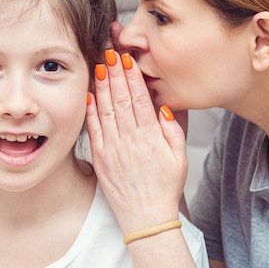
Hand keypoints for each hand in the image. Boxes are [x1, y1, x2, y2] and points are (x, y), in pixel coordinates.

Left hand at [85, 50, 187, 233]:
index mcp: (150, 137)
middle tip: (109, 50)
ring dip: (102, 85)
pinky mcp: (100, 157)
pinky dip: (90, 110)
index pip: (140, 99)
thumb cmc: (165, 187)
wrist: (145, 218)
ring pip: (106, 109)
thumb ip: (174, 131)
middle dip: (115, 72)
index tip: (127, 58)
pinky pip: (93, 129)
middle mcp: (129, 139)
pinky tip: (88, 94)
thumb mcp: (180, 159)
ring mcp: (113, 148)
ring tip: (99, 64)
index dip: (133, 76)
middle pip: (121, 98)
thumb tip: (165, 107)